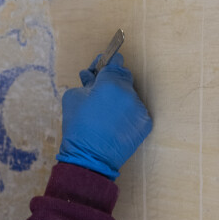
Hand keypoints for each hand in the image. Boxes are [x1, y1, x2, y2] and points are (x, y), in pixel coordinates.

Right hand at [56, 53, 151, 179]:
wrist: (89, 157)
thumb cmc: (77, 127)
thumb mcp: (73, 97)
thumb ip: (87, 82)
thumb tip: (94, 76)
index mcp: (111, 84)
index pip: (115, 63)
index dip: (109, 62)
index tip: (104, 63)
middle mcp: (129, 94)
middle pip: (124, 78)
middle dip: (113, 81)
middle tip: (100, 91)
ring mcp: (139, 109)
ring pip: (130, 96)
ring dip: (120, 99)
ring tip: (105, 112)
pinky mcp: (145, 123)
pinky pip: (135, 111)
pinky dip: (127, 114)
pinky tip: (114, 122)